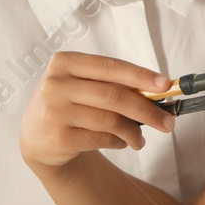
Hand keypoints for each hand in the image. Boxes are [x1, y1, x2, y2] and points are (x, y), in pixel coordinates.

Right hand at [21, 52, 175, 168]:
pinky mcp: (58, 138)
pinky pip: (101, 139)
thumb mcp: (83, 86)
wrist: (36, 137)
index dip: (141, 76)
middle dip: (147, 110)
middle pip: (114, 96)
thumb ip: (112, 84)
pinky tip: (121, 142)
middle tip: (168, 122)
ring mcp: (54, 112)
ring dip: (134, 132)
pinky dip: (119, 142)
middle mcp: (56, 84)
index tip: (166, 85)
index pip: (111, 66)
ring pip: (110, 121)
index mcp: (65, 63)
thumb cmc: (69, 105)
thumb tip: (157, 91)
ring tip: (140, 139)